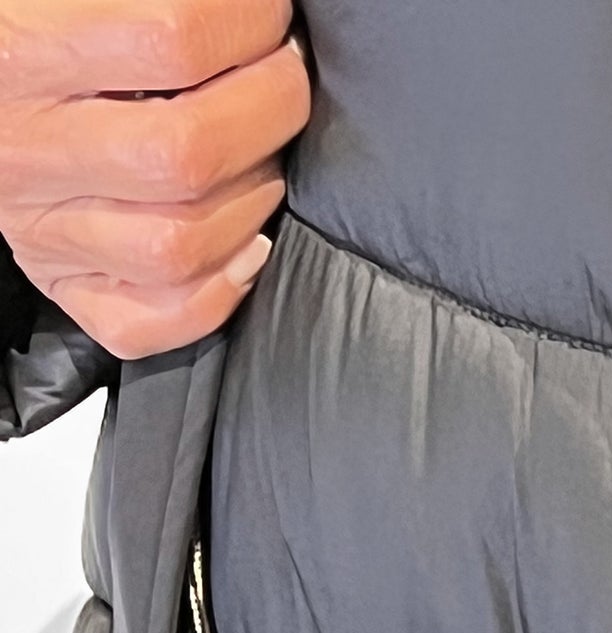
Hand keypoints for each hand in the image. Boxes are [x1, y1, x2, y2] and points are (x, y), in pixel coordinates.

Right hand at [0, 0, 311, 360]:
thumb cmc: (31, 24)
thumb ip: (150, 4)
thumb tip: (247, 9)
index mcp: (23, 50)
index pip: (172, 40)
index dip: (249, 23)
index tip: (268, 13)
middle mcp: (28, 148)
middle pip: (188, 154)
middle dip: (271, 110)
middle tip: (283, 77)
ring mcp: (43, 227)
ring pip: (182, 245)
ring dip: (255, 197)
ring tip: (261, 150)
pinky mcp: (61, 280)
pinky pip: (156, 319)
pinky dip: (221, 291)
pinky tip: (245, 242)